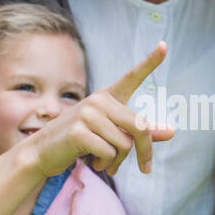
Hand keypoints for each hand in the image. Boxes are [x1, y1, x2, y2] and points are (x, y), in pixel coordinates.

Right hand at [29, 42, 173, 178]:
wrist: (42, 152)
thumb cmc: (80, 142)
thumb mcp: (111, 135)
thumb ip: (139, 133)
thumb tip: (173, 132)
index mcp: (108, 97)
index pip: (132, 76)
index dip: (150, 61)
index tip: (164, 45)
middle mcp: (99, 101)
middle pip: (140, 127)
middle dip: (145, 151)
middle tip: (146, 168)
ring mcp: (88, 114)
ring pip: (125, 144)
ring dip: (119, 161)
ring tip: (104, 162)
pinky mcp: (79, 131)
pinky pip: (110, 153)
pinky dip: (106, 164)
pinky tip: (94, 162)